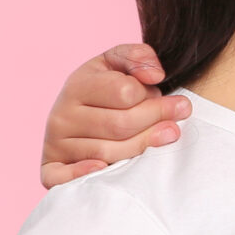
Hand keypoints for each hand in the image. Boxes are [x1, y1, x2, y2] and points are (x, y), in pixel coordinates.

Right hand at [41, 43, 191, 187]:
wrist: (78, 117)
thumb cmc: (105, 90)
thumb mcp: (118, 64)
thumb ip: (137, 57)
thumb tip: (155, 75)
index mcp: (77, 85)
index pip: (124, 92)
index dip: (154, 98)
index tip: (176, 101)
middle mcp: (62, 115)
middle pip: (119, 124)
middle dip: (156, 120)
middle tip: (183, 114)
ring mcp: (56, 144)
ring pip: (106, 152)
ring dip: (142, 146)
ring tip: (170, 135)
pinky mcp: (51, 170)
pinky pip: (61, 177)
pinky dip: (82, 174)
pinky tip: (104, 169)